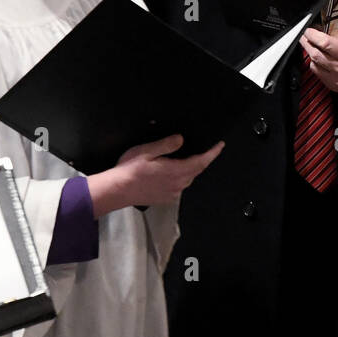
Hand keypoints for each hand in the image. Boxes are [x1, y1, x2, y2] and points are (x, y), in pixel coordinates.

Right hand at [89, 133, 223, 214]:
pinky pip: (179, 187)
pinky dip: (180, 178)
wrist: (117, 190)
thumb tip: (181, 139)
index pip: (201, 161)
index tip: (220, 145)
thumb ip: (167, 144)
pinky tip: (172, 172)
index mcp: (176, 171)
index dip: (213, 153)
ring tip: (188, 158)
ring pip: (188, 179)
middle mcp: (178, 184)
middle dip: (202, 160)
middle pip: (196, 170)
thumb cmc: (130, 170)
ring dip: (191, 169)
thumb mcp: (147, 150)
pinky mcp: (165, 198)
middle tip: (205, 149)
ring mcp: (172, 193)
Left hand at [301, 28, 337, 92]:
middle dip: (307, 43)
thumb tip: (323, 29)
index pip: (325, 43)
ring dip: (310, 54)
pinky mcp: (334, 87)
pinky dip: (315, 64)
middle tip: (304, 36)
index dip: (313, 35)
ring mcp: (337, 80)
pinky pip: (318, 74)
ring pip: (314, 64)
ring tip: (310, 46)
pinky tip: (317, 58)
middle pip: (316, 54)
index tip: (309, 30)